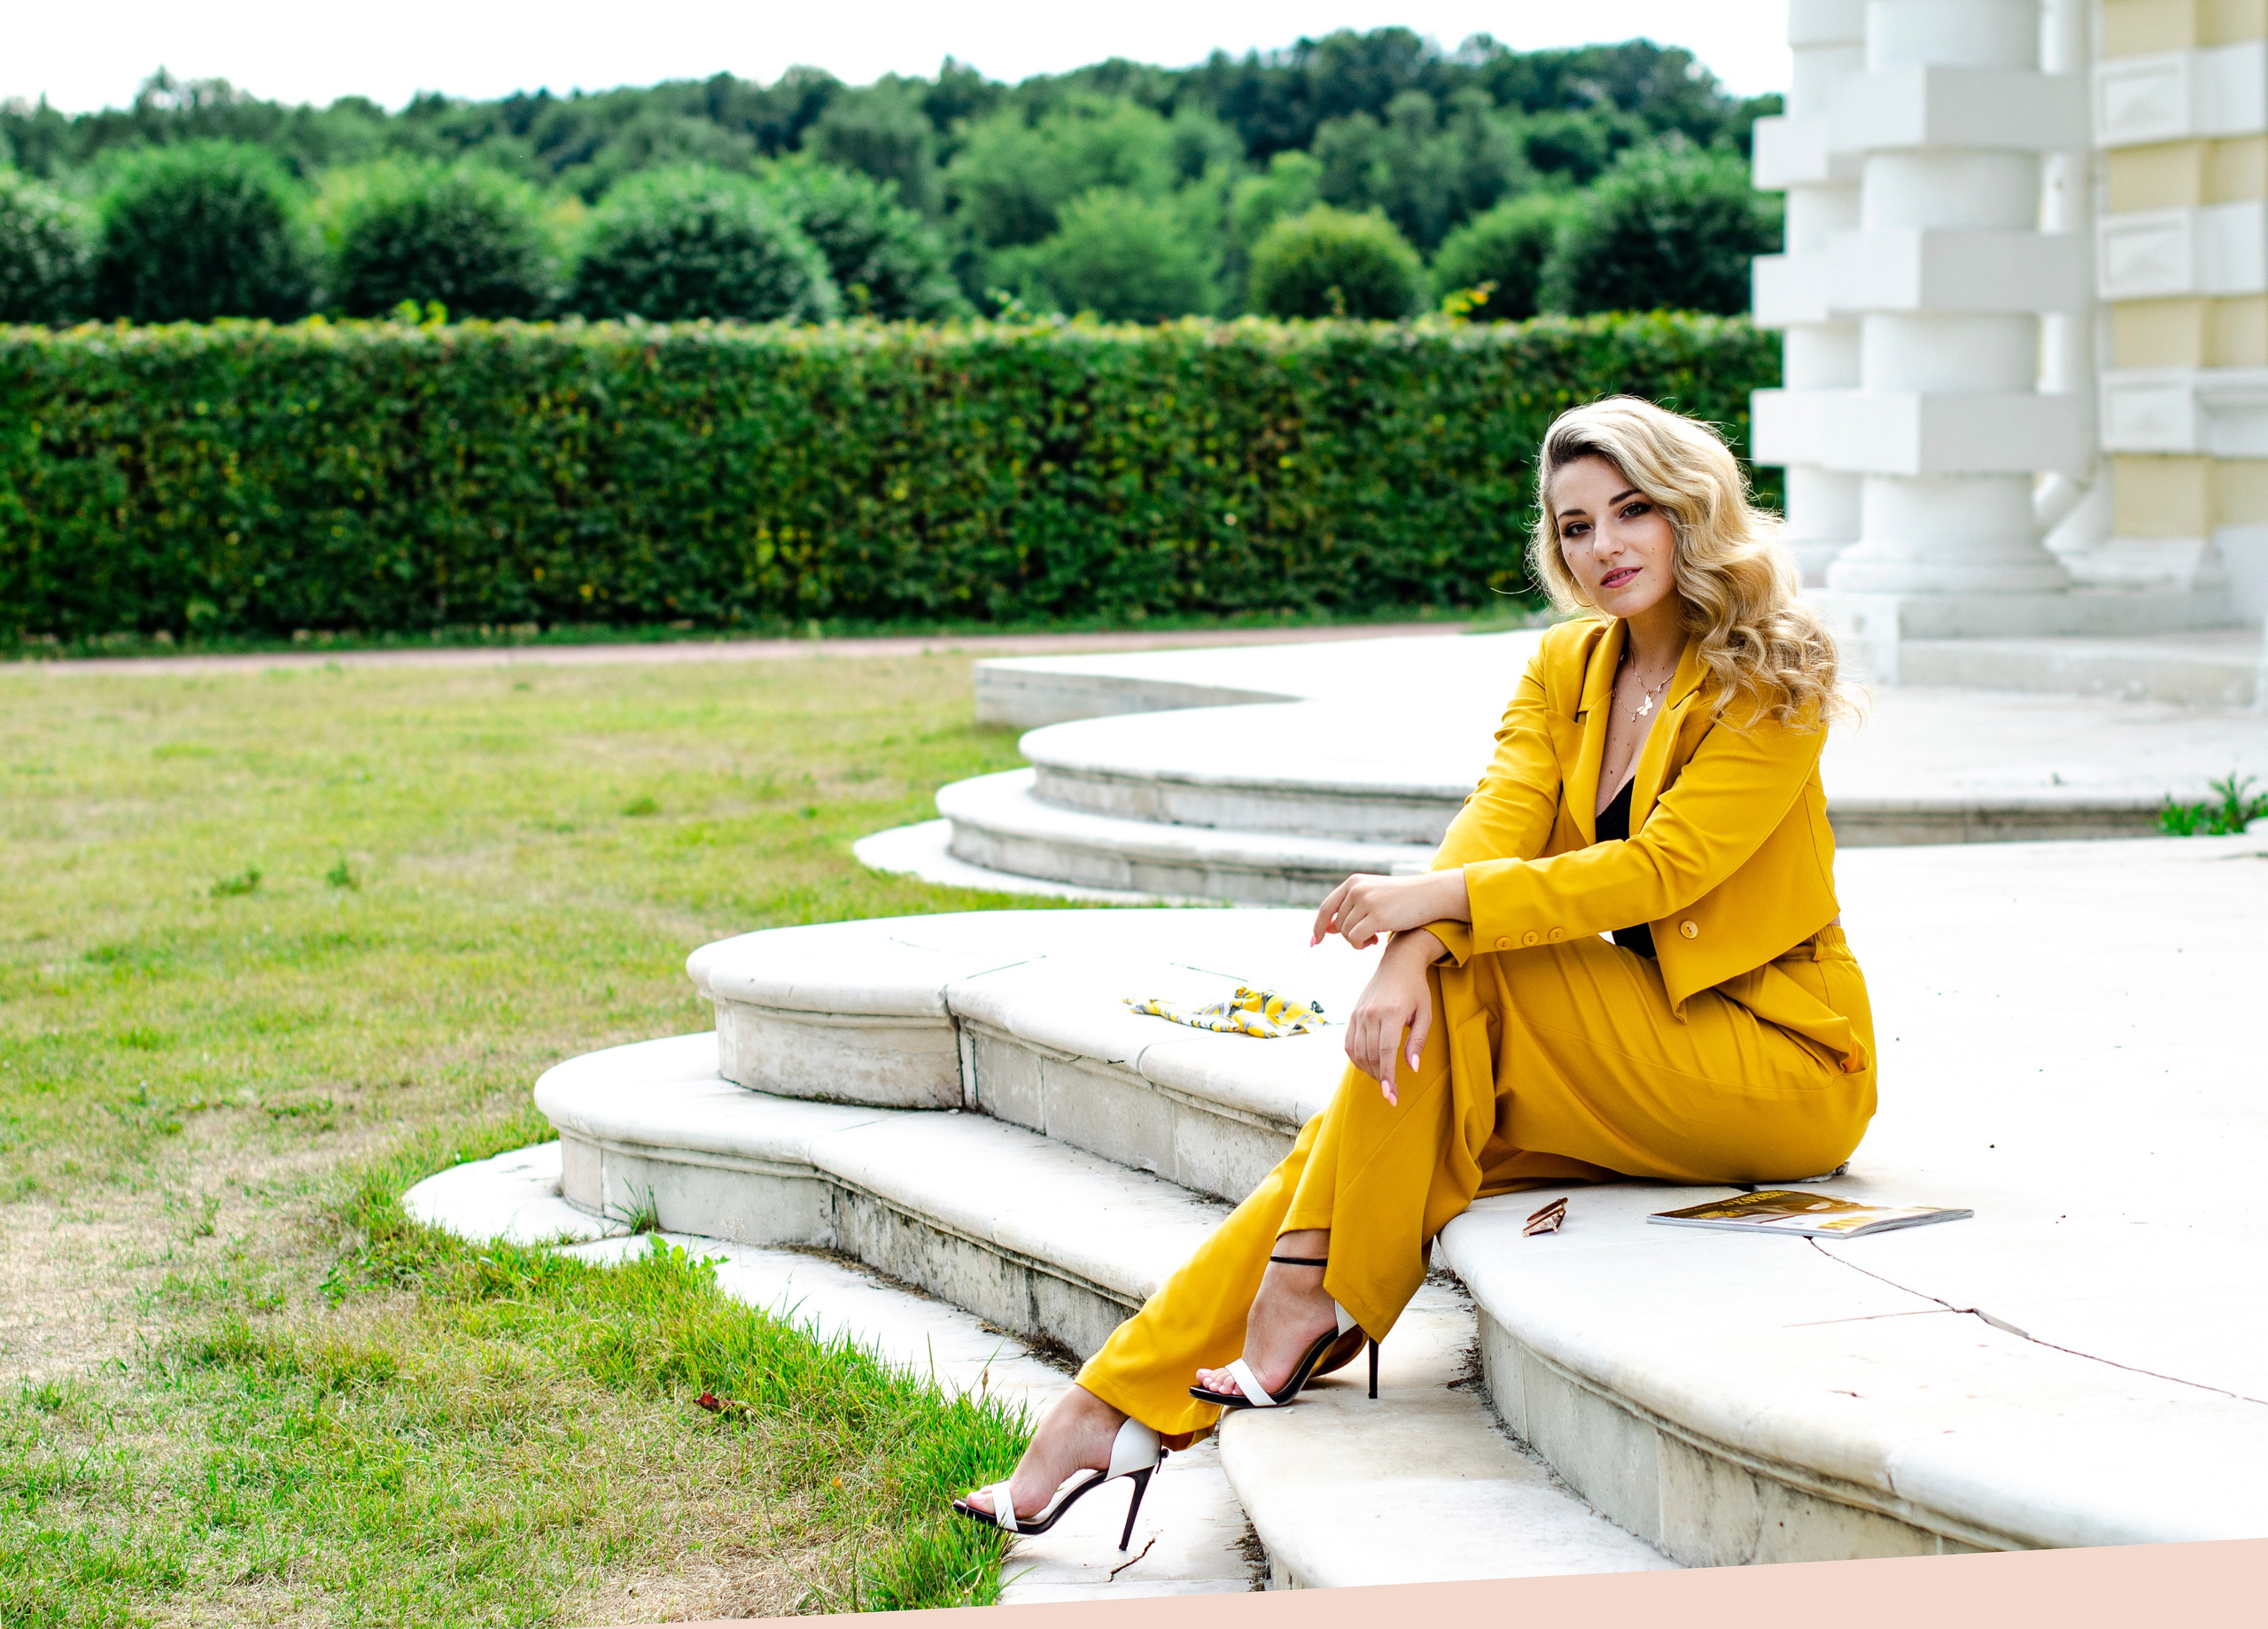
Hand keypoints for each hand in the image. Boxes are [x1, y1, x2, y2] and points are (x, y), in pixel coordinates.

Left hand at [1311, 869, 1468, 950]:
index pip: (1327, 908)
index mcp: (1353, 882)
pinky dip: (1361, 945)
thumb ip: (1352, 910)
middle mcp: (1356, 889)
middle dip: (1349, 937)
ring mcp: (1366, 901)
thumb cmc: (1403, 899)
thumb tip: (1328, 929)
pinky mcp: (1376, 916)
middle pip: (1338, 924)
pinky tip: (1375, 943)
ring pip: (1346, 933)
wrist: (1431, 894)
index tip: (1314, 943)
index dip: (1318, 927)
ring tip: (1374, 938)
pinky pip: (1355, 939)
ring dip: (1357, 942)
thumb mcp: (1374, 899)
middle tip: (1368, 939)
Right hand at [1344, 932, 1441, 1103]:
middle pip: (1371, 1055)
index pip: (1386, 1052)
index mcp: (1391, 1013)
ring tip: (1383, 1080)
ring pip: (1358, 1052)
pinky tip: (1368, 1066)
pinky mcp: (1353, 1014)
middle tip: (1391, 1094)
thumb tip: (1412, 1068)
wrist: (1398, 963)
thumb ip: (1417, 1041)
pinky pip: (1349, 1043)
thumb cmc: (1416, 990)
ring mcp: (1359, 1014)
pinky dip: (1357, 1059)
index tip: (1391, 1095)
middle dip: (1381, 1078)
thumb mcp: (1425, 1014)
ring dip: (1369, 1071)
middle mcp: (1371, 1014)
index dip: (1388, 1076)